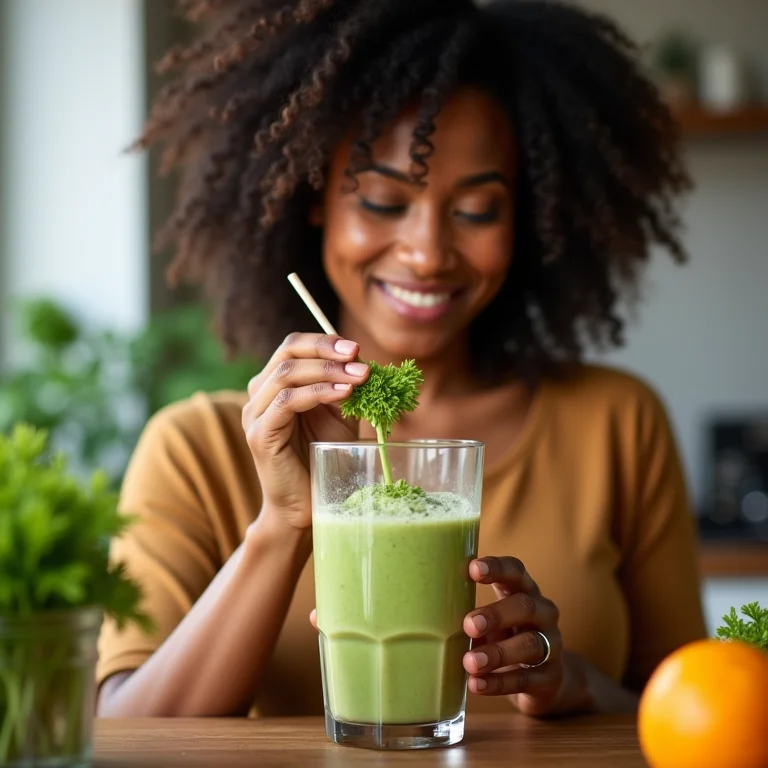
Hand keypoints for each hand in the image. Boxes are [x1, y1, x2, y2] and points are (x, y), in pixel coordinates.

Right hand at [241, 333, 368, 529]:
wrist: (306, 504)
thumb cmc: (322, 457)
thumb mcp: (338, 415)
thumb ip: (344, 387)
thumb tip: (363, 361)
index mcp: (275, 384)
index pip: (293, 346)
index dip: (324, 342)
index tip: (356, 348)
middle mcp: (259, 394)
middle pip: (288, 353)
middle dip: (326, 351)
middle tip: (358, 357)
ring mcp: (255, 414)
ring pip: (287, 375)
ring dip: (327, 371)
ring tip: (358, 377)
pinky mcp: (259, 434)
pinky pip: (286, 402)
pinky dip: (317, 393)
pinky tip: (343, 394)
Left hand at [463, 556, 592, 716]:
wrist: (545, 680)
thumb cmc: (507, 638)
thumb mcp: (492, 621)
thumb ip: (470, 614)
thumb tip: (427, 614)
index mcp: (524, 591)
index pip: (515, 571)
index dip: (497, 568)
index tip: (472, 569)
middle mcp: (542, 613)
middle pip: (525, 606)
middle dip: (496, 614)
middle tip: (469, 625)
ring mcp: (551, 645)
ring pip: (530, 644)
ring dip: (497, 653)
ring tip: (470, 662)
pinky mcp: (550, 678)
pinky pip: (526, 679)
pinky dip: (499, 683)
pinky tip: (476, 684)